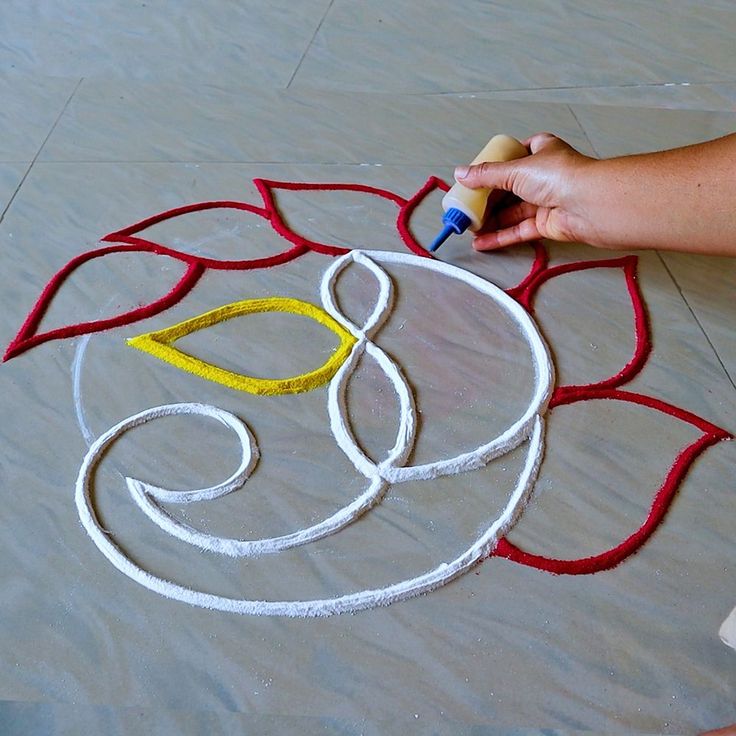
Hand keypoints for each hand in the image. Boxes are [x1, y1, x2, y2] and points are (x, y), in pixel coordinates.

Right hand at [455, 132, 596, 249]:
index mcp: (540, 152)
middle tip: (466, 208)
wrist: (589, 204)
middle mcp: (543, 176)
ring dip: (490, 220)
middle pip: (509, 188)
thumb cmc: (559, 176)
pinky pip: (518, 230)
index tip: (475, 178)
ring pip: (512, 212)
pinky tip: (481, 243)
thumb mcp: (515, 169)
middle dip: (487, 200)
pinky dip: (500, 237)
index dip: (494, 166)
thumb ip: (486, 174)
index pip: (513, 156)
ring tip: (469, 228)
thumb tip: (461, 174)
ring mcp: (545, 201)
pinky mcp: (546, 224)